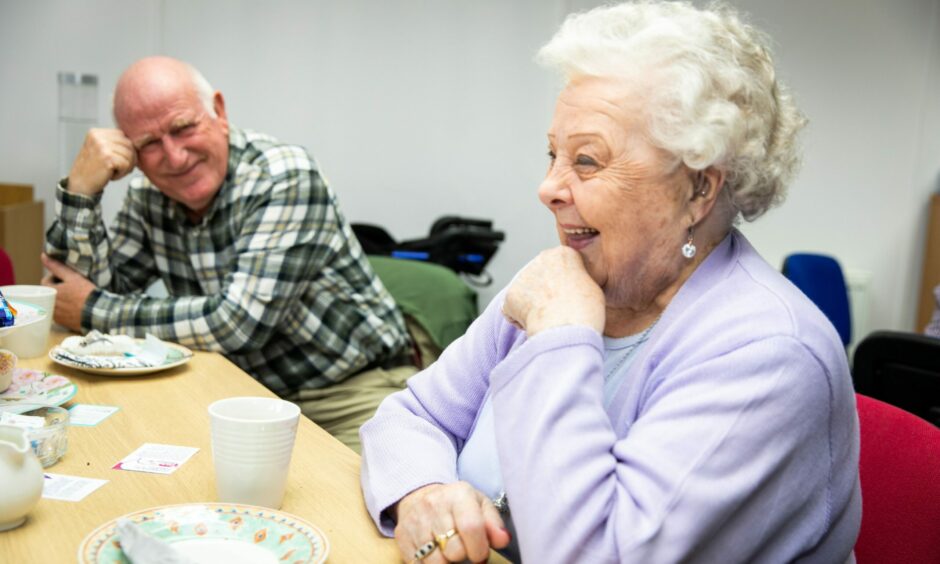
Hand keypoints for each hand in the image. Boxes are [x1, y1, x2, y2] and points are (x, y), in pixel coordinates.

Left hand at [40, 254, 95, 330]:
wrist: (98, 313)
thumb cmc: (86, 294)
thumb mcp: (73, 277)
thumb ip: (57, 267)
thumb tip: (44, 256)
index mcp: (50, 292)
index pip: (45, 282)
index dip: (55, 278)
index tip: (66, 279)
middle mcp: (49, 305)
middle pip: (48, 293)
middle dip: (56, 290)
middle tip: (70, 288)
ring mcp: (55, 316)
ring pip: (53, 304)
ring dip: (59, 300)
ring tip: (73, 298)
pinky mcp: (62, 323)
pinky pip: (59, 315)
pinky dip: (64, 311)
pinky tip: (75, 308)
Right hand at [67, 128, 136, 194]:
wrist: (80, 185)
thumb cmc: (94, 169)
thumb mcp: (102, 150)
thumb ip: (117, 143)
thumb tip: (147, 137)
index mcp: (96, 132)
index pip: (124, 136)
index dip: (126, 150)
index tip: (117, 160)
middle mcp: (98, 136)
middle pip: (129, 144)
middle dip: (128, 159)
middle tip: (116, 168)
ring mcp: (102, 146)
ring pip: (130, 155)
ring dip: (125, 167)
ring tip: (111, 171)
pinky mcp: (107, 157)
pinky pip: (127, 164)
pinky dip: (122, 173)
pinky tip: (110, 175)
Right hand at [394, 482, 509, 562]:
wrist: (421, 496)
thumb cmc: (457, 505)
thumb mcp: (480, 505)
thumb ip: (494, 524)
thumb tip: (503, 540)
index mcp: (458, 494)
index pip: (471, 527)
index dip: (479, 549)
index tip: (481, 554)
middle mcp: (433, 505)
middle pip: (454, 549)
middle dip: (463, 555)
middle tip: (464, 549)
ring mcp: (415, 521)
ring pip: (436, 562)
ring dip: (447, 563)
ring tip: (450, 552)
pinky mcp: (402, 537)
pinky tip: (436, 554)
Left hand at [502, 246, 604, 335]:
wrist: (566, 326)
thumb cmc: (584, 311)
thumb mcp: (593, 288)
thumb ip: (578, 281)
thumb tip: (572, 288)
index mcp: (563, 254)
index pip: (561, 267)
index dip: (566, 286)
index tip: (571, 298)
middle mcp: (540, 259)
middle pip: (542, 277)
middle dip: (546, 293)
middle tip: (558, 310)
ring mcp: (522, 276)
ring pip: (527, 293)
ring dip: (533, 305)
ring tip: (548, 318)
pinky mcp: (510, 294)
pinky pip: (513, 308)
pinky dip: (520, 319)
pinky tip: (534, 324)